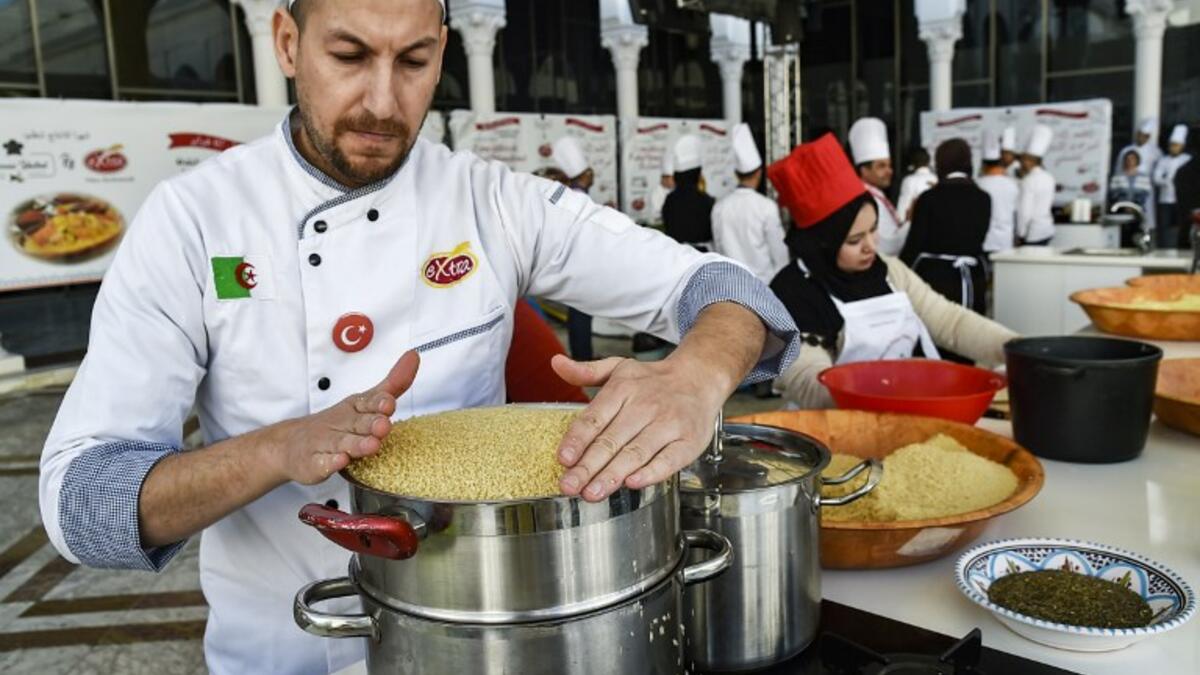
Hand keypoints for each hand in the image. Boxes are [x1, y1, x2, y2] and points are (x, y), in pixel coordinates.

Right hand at [269, 351, 419, 484]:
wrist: (292, 443)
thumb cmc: (337, 423)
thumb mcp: (365, 401)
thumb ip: (393, 383)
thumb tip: (414, 356)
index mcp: (355, 408)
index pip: (368, 402)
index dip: (379, 403)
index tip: (389, 403)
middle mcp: (341, 423)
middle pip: (358, 423)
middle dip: (372, 423)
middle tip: (384, 425)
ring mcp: (326, 443)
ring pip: (343, 443)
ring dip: (357, 444)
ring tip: (372, 445)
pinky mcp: (314, 463)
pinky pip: (322, 463)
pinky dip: (330, 462)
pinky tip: (340, 461)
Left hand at [550, 353, 727, 501]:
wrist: (700, 377)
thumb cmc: (654, 381)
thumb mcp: (619, 368)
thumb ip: (586, 371)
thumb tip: (556, 363)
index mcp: (624, 388)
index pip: (595, 417)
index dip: (577, 439)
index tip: (563, 458)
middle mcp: (645, 406)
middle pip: (612, 440)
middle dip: (588, 466)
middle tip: (569, 485)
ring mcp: (669, 424)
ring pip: (636, 453)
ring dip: (613, 474)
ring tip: (592, 492)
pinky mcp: (688, 441)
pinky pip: (668, 460)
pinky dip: (651, 472)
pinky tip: (632, 483)